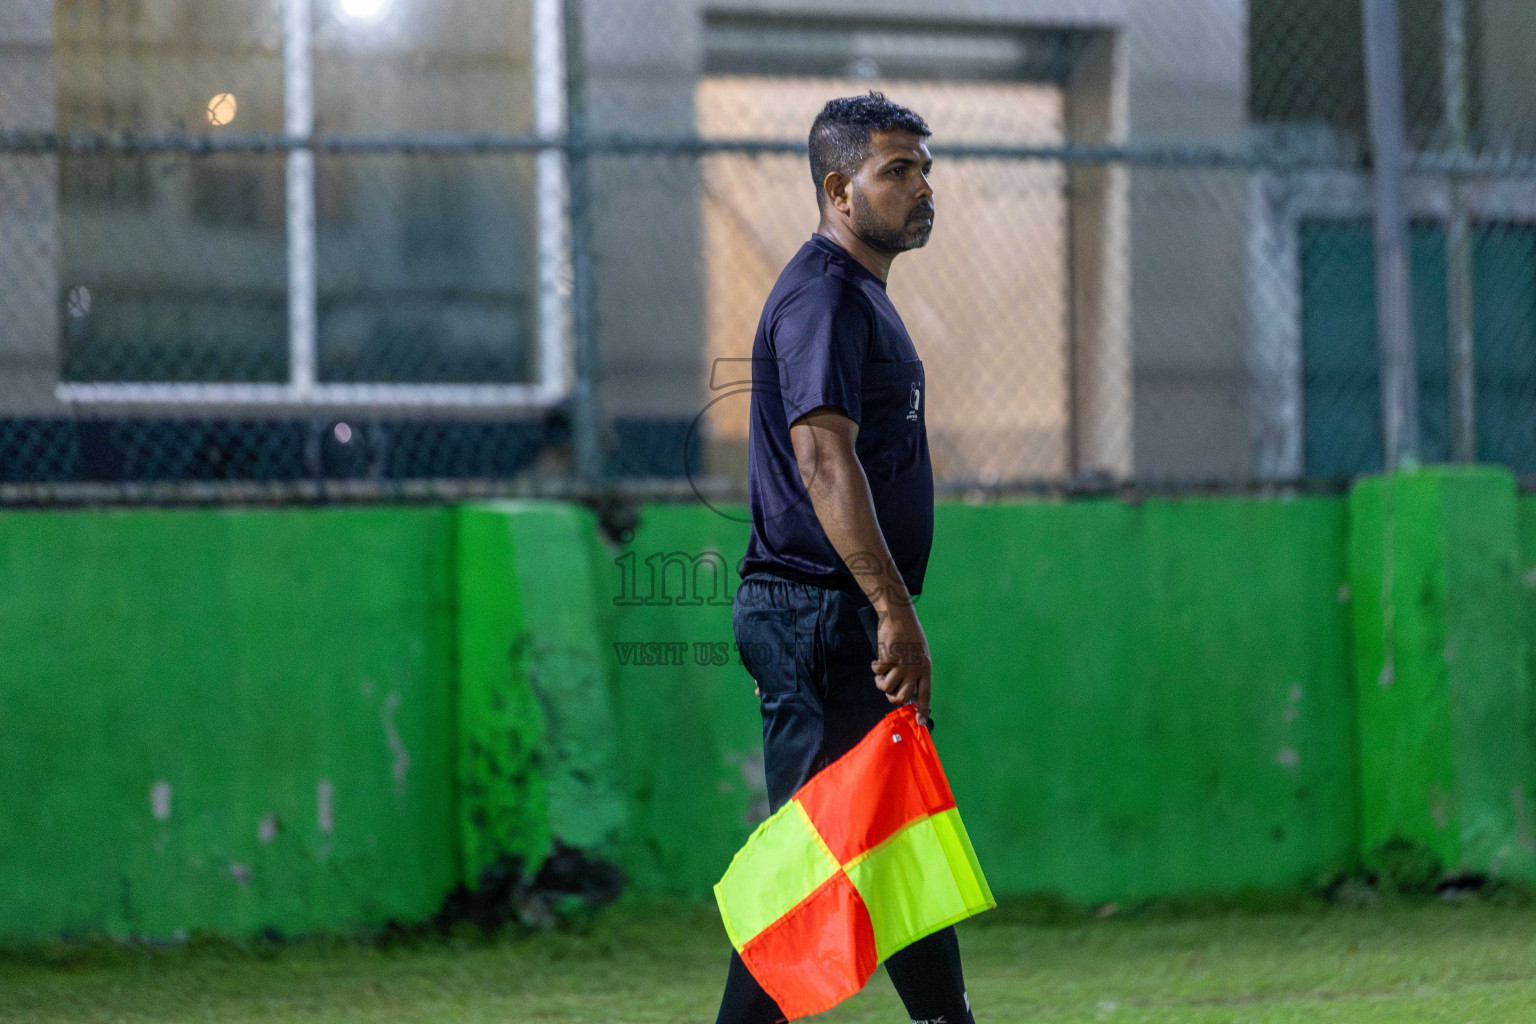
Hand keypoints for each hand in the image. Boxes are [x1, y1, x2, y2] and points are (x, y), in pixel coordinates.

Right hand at [871, 604, 930, 718]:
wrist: (899, 616)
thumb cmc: (909, 633)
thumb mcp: (920, 653)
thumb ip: (916, 670)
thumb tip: (907, 687)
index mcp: (926, 668)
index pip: (926, 694)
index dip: (923, 710)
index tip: (920, 723)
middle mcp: (915, 669)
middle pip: (903, 697)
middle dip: (892, 698)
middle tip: (887, 691)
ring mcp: (901, 665)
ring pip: (887, 687)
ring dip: (880, 682)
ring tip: (880, 674)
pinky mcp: (888, 659)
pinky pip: (877, 672)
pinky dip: (874, 667)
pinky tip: (877, 659)